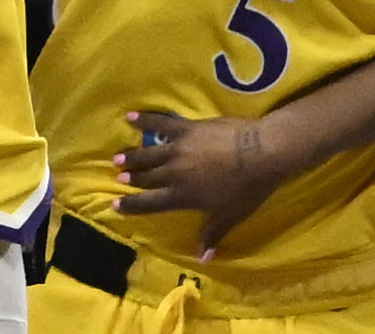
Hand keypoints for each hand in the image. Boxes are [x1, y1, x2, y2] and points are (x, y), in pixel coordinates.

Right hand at [113, 110, 287, 257]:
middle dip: (131, 177)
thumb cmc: (246, 189)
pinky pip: (162, 123)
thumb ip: (212, 234)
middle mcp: (175, 172)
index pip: (151, 203)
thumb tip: (202, 258)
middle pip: (147, 176)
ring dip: (133, 155)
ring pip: (149, 153)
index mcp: (182, 196)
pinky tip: (130, 116)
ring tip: (118, 156)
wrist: (259, 153)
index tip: (115, 204)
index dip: (131, 204)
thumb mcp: (229, 217)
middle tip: (117, 176)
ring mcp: (179, 148)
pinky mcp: (187, 128)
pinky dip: (145, 119)